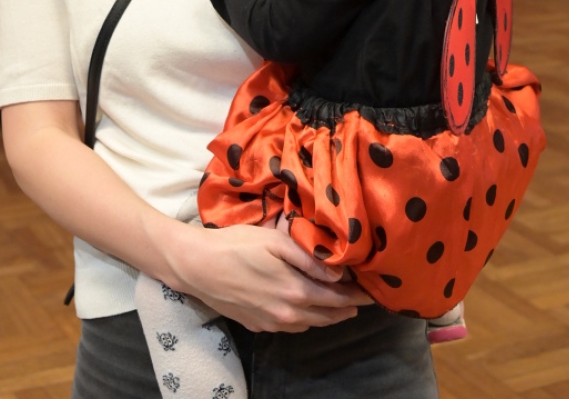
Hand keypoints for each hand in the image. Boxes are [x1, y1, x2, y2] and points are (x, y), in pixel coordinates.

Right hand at [167, 223, 369, 333]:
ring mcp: (271, 322)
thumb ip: (309, 259)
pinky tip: (305, 309)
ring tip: (339, 305)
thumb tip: (338, 274)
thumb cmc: (236, 246)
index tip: (372, 291)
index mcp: (296, 292)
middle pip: (327, 316)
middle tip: (361, 299)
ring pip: (309, 324)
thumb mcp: (275, 241)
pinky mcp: (257, 325)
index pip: (337, 299)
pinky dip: (305, 320)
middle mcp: (287, 314)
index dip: (357, 295)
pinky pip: (290, 326)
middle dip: (346, 308)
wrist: (196, 266)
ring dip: (327, 316)